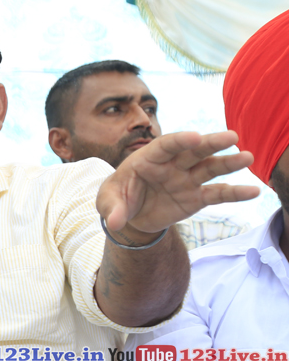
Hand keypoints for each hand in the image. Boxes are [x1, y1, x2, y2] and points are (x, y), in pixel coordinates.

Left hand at [97, 131, 258, 237]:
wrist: (132, 215)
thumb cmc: (118, 199)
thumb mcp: (107, 202)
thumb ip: (112, 209)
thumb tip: (114, 223)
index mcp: (148, 159)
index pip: (165, 145)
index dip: (179, 141)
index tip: (195, 137)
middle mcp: (172, 165)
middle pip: (194, 151)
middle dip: (211, 143)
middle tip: (232, 137)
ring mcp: (187, 179)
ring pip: (210, 168)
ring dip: (229, 163)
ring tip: (248, 157)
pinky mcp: (196, 197)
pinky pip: (217, 194)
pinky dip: (234, 193)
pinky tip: (253, 192)